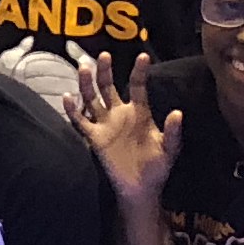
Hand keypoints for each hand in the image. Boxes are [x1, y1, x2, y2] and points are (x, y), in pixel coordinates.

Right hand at [72, 53, 179, 201]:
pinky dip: (72, 109)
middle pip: (109, 86)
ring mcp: (105, 124)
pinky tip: (67, 97)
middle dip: (105, 71)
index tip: (143, 56)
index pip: (137, 86)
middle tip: (104, 56)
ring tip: (84, 68)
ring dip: (87, 83)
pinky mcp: (94, 137)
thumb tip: (177, 112)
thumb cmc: (157, 167)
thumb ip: (172, 131)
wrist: (141, 188)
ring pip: (92, 98)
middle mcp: (119, 114)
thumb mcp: (170, 148)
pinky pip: (80, 121)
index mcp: (139, 112)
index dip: (139, 71)